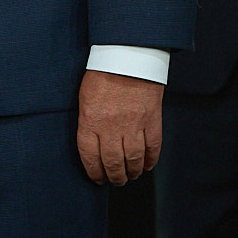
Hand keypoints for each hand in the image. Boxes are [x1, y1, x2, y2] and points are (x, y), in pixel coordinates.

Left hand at [76, 69, 162, 185]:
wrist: (128, 56)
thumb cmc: (102, 74)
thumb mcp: (85, 97)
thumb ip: (89, 122)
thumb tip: (92, 145)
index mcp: (91, 121)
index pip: (90, 156)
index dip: (94, 172)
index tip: (96, 179)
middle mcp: (112, 127)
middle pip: (113, 163)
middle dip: (114, 177)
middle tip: (115, 181)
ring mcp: (134, 125)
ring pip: (134, 160)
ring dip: (133, 172)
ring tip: (131, 176)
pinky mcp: (152, 120)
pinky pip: (153, 148)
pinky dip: (151, 160)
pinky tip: (147, 166)